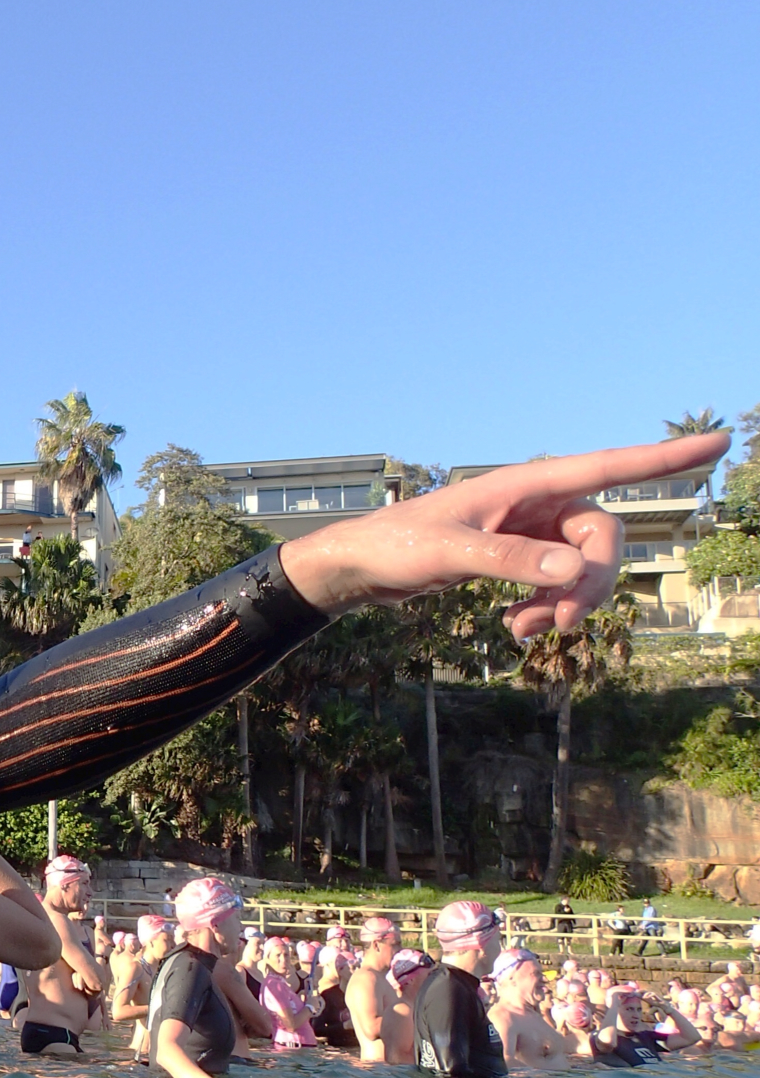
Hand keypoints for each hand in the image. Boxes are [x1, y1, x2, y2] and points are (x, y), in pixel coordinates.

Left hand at [277, 432, 729, 632]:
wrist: (361, 565)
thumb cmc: (396, 546)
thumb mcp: (449, 555)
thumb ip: (508, 561)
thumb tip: (572, 570)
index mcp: (525, 484)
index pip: (609, 466)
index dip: (665, 460)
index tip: (717, 445)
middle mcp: (536, 501)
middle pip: (603, 536)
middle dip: (593, 581)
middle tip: (562, 624)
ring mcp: (529, 529)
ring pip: (583, 564)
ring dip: (568, 602)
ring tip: (526, 632)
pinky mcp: (518, 556)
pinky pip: (558, 583)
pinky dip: (546, 607)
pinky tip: (516, 629)